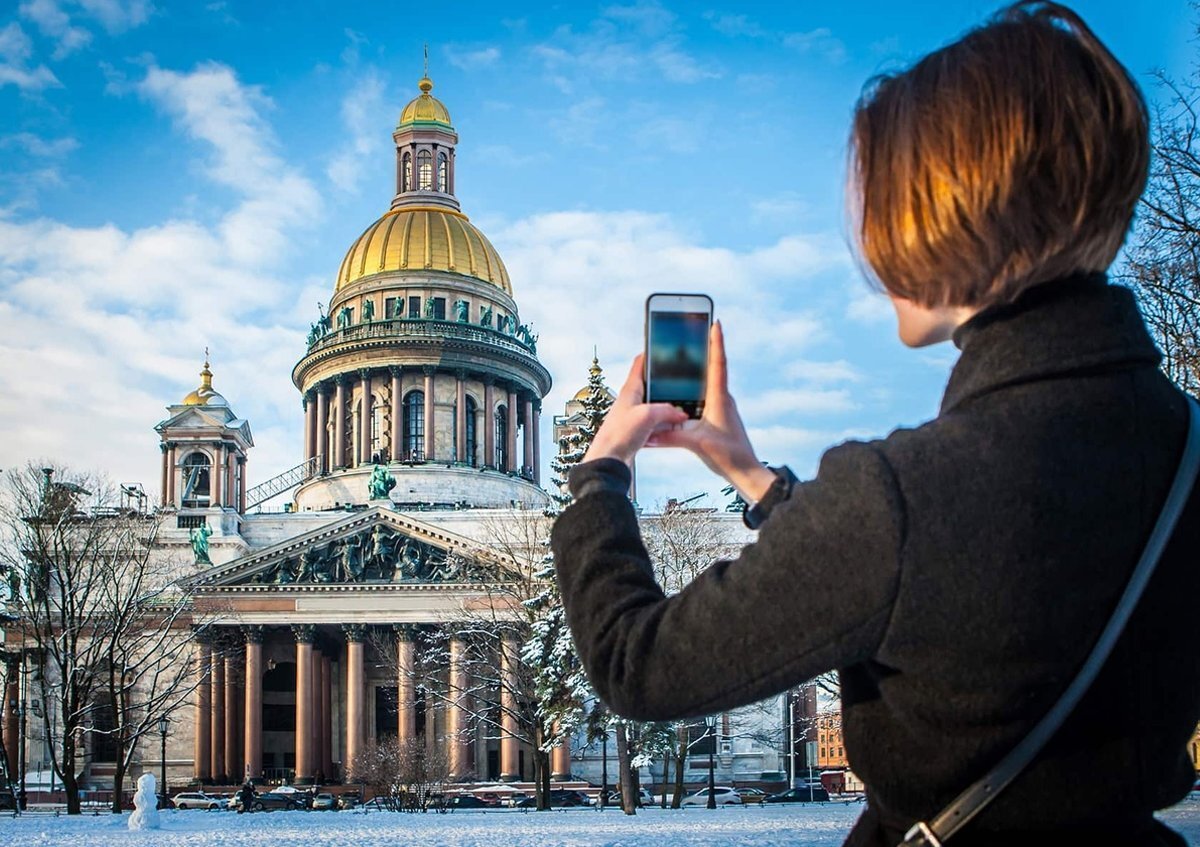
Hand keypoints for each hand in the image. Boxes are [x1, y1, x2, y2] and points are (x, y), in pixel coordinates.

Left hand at [583, 355, 688, 466]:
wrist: (608, 460)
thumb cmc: (619, 435)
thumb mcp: (647, 416)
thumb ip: (667, 410)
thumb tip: (681, 413)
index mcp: (630, 389)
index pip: (640, 364)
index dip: (651, 353)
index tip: (663, 345)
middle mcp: (631, 400)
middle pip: (652, 385)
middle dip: (667, 383)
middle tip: (684, 378)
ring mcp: (634, 415)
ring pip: (656, 405)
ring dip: (669, 406)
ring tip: (685, 405)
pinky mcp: (637, 430)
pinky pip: (656, 422)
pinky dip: (666, 423)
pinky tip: (675, 427)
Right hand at [645, 321, 775, 502]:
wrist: (746, 471)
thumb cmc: (728, 455)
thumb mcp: (696, 443)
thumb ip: (671, 436)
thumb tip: (649, 433)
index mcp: (720, 398)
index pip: (718, 363)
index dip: (716, 342)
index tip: (715, 322)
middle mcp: (723, 398)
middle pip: (713, 367)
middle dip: (705, 348)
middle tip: (696, 330)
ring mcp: (722, 407)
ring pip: (708, 383)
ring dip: (699, 369)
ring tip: (687, 355)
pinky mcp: (719, 417)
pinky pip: (705, 397)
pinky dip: (696, 389)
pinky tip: (683, 391)